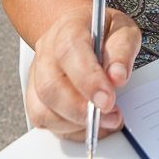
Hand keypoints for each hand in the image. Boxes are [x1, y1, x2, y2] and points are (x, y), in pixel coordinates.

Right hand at [25, 7, 140, 140]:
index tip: (108, 100)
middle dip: (81, 110)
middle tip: (111, 116)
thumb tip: (117, 77)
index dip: (88, 80)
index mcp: (68, 28)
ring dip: (75, 123)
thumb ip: (122, 51)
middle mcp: (46, 51)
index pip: (70, 53)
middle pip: (51, 87)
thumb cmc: (102, 31)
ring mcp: (37, 74)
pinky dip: (68, 130)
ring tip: (104, 120)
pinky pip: (43, 121)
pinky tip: (88, 124)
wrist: (83, 31)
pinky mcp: (35, 95)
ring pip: (43, 109)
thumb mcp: (123, 30)